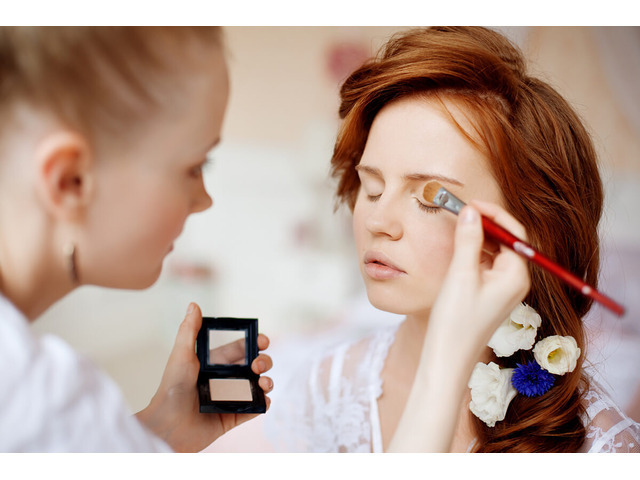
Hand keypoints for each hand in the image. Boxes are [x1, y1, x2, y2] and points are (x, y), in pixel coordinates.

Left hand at [136, 303, 273, 451]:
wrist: (167, 426)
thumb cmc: (171, 389)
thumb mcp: (180, 355)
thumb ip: (189, 330)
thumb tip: (194, 305)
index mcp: (213, 364)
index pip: (239, 350)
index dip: (254, 343)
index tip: (263, 340)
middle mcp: (224, 380)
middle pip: (253, 366)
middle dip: (263, 361)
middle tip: (258, 364)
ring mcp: (230, 398)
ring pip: (257, 386)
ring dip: (267, 382)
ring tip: (263, 383)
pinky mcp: (232, 417)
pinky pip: (254, 409)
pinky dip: (263, 404)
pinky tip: (262, 400)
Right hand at [428, 201, 530, 355]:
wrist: (448, 359)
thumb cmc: (456, 322)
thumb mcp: (461, 275)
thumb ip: (468, 240)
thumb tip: (471, 211)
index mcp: (517, 276)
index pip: (514, 233)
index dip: (494, 213)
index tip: (471, 203)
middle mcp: (515, 281)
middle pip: (507, 240)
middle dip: (486, 222)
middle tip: (460, 210)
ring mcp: (503, 288)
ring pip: (495, 251)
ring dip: (478, 235)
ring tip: (458, 224)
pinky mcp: (489, 294)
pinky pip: (487, 264)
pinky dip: (474, 251)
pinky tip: (458, 246)